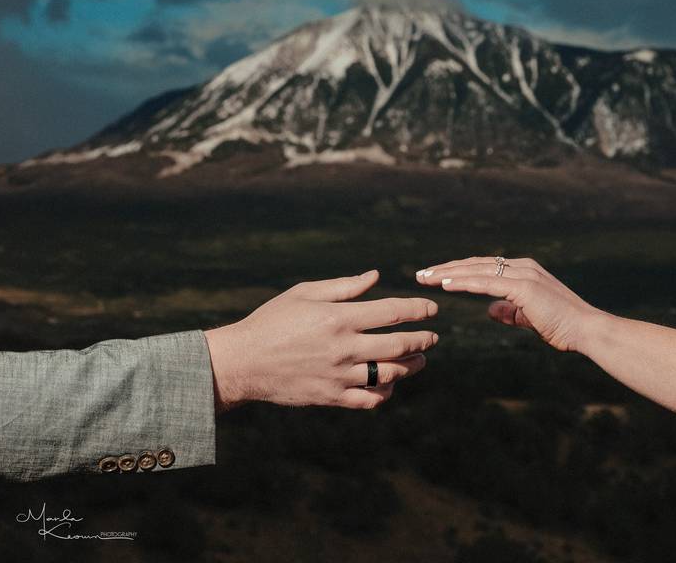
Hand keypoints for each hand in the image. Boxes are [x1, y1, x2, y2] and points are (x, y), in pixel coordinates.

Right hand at [205, 270, 437, 411]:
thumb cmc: (272, 321)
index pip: (392, 312)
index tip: (433, 309)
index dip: (418, 310)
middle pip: (399, 345)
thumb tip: (375, 276)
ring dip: (411, 367)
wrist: (242, 362)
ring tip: (419, 360)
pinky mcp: (331, 397)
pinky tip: (390, 384)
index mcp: (339, 318)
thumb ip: (344, 286)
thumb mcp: (304, 293)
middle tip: (433, 337)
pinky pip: (369, 399)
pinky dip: (385, 393)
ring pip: (390, 374)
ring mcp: (339, 375)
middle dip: (423, 340)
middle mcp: (343, 347)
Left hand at [416, 257, 600, 352]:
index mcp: (523, 271)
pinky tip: (446, 285)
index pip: (483, 267)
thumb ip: (510, 312)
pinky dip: (465, 283)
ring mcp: (523, 274)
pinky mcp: (524, 287)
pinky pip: (488, 283)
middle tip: (420, 274)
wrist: (587, 330)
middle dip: (446, 269)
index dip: (458, 272)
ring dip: (448, 274)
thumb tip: (490, 310)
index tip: (435, 278)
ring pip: (477, 270)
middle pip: (475, 264)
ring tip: (425, 277)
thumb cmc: (563, 327)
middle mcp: (522, 267)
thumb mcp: (530, 318)